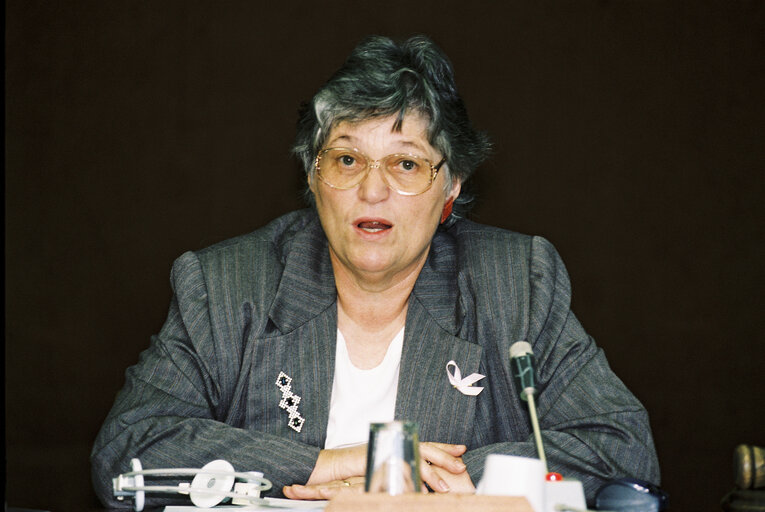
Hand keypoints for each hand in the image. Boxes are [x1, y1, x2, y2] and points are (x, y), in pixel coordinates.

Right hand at [282, 441, 472, 499]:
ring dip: (432, 472)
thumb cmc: (351, 470)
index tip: (460, 450)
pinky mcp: (377, 460)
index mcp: (396, 445)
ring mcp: (385, 451)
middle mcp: (393, 444)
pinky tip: (422, 488)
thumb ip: (398, 470)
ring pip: (414, 458)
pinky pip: (398, 468)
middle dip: (444, 455)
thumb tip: (417, 481)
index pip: (423, 444)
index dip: (442, 447)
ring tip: (447, 486)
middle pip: (424, 447)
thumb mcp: (380, 469)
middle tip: (462, 464)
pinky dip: (412, 478)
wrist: (327, 466)